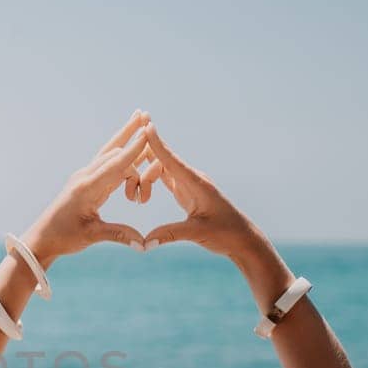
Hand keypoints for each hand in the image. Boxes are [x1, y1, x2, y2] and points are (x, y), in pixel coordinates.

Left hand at [23, 111, 165, 262]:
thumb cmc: (64, 237)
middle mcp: (86, 177)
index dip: (134, 149)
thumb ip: (118, 235)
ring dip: (126, 139)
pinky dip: (121, 155)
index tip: (147, 132)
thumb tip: (143, 244)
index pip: (115, 164)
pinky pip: (106, 164)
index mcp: (87, 188)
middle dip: (130, 133)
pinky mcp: (86, 183)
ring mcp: (85, 178)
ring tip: (139, 121)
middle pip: (112, 150)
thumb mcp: (91, 236)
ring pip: (109, 154)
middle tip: (146, 113)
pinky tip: (129, 147)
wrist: (42, 238)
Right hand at [137, 125, 262, 259]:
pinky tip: (142, 167)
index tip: (146, 126)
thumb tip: (145, 242)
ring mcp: (190, 185)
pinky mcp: (188, 193)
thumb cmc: (226, 234)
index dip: (158, 144)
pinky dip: (153, 175)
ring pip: (163, 169)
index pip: (172, 161)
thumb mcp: (198, 233)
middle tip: (124, 160)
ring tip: (127, 167)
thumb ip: (170, 234)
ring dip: (146, 169)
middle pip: (163, 162)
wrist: (242, 239)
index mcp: (197, 184)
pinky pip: (167, 178)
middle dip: (143, 161)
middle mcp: (193, 180)